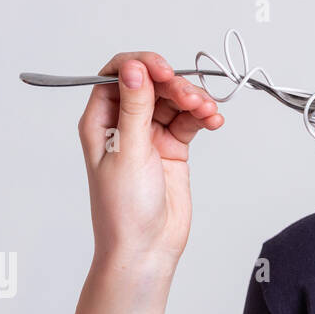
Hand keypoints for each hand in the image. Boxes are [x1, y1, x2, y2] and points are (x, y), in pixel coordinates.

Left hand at [76, 52, 222, 269]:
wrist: (146, 248)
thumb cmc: (124, 209)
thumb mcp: (128, 152)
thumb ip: (134, 107)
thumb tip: (133, 68)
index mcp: (101, 121)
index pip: (118, 75)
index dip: (142, 66)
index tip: (165, 71)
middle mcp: (124, 124)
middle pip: (152, 85)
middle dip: (175, 86)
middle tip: (193, 99)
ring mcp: (150, 135)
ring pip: (174, 100)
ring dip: (194, 100)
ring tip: (208, 113)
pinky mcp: (172, 147)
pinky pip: (190, 120)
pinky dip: (203, 117)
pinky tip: (214, 122)